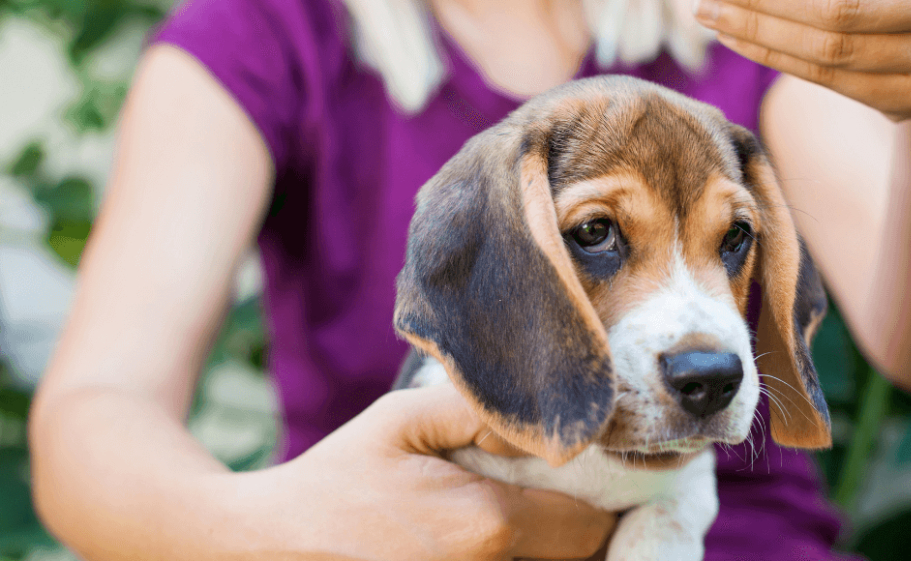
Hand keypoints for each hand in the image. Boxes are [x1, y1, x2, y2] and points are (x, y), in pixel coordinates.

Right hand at [225, 384, 614, 560]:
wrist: (263, 548)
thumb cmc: (336, 481)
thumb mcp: (402, 422)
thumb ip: (482, 411)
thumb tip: (547, 420)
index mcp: (487, 527)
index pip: (590, 527)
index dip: (600, 504)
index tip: (589, 485)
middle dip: (579, 534)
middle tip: (562, 503)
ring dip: (549, 554)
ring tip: (533, 523)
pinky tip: (493, 548)